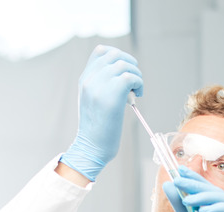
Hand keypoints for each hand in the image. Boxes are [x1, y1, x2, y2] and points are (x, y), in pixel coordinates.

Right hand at [60, 45, 142, 180]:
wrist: (92, 147)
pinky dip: (139, 83)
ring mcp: (99, 86)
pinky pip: (131, 77)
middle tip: (134, 82)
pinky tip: (138, 95)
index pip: (101, 51)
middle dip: (130, 64)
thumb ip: (102, 84)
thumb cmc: (97, 129)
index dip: (118, 55)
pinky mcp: (112, 96)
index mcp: (84, 79)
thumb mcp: (93, 100)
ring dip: (136, 75)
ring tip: (137, 90)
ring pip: (125, 65)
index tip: (126, 69)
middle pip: (115, 54)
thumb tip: (123, 73)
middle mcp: (90, 79)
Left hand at [163, 167, 223, 211]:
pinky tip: (203, 211)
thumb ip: (180, 206)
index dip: (194, 178)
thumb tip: (169, 185)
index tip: (178, 170)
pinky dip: (219, 208)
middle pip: (214, 191)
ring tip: (187, 200)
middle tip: (178, 180)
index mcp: (216, 210)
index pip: (206, 189)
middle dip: (196, 184)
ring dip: (205, 196)